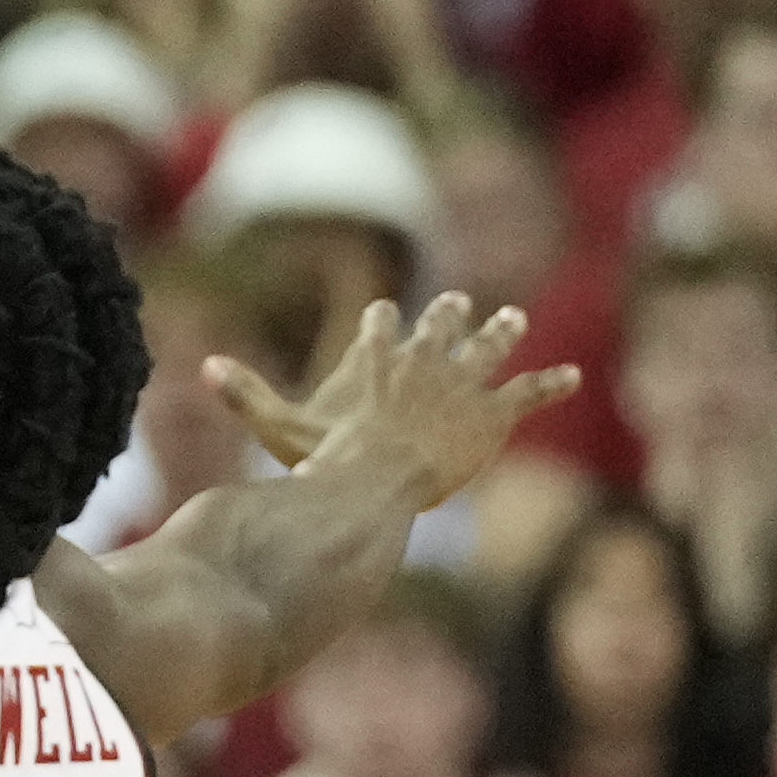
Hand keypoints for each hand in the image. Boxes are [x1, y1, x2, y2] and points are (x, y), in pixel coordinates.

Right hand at [210, 286, 565, 517]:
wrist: (381, 474)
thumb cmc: (329, 458)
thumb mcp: (280, 427)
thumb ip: (244, 395)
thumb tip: (203, 365)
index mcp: (379, 360)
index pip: (379, 330)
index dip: (380, 323)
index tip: (381, 311)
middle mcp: (425, 361)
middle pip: (440, 327)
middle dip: (448, 314)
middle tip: (457, 301)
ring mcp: (462, 384)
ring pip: (489, 349)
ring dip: (502, 333)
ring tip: (514, 319)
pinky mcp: (493, 413)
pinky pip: (528, 393)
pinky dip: (550, 384)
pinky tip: (574, 378)